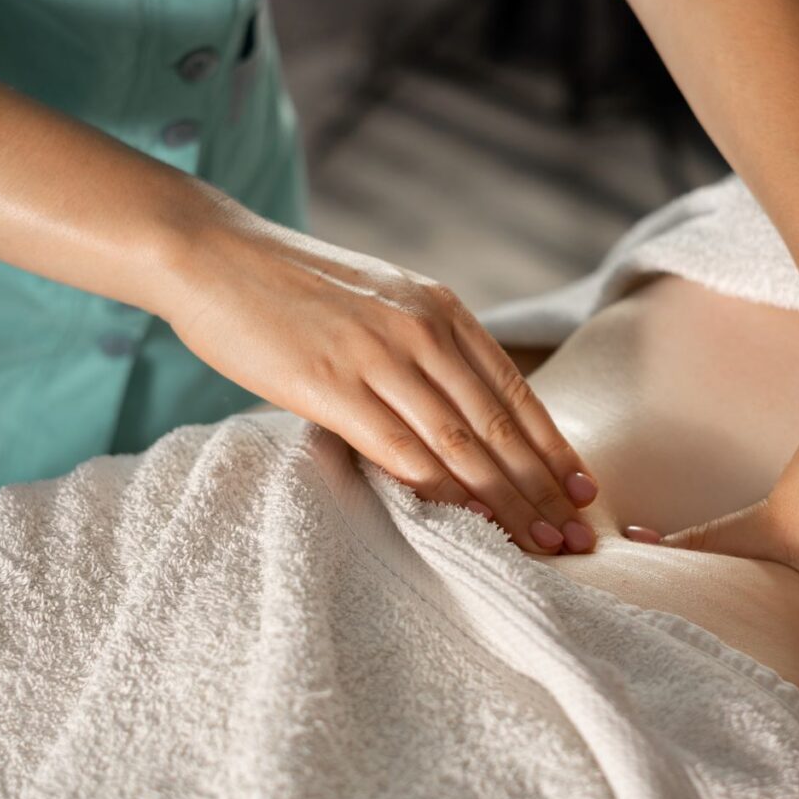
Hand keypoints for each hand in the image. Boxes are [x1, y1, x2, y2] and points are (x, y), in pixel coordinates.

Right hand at [156, 199, 598, 554]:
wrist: (214, 253)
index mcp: (441, 308)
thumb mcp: (381, 301)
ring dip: (505, 502)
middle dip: (544, 488)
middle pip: (498, 425)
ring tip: (540, 545)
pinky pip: (398, 449)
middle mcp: (421, 329)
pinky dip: (440, 493)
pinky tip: (469, 526)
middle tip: (578, 537)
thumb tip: (457, 410)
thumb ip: (423, 346)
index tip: (584, 490)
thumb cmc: (296, 286)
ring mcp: (378, 355)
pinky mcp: (329, 384)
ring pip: (459, 444)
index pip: (514, 390)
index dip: (555, 447)